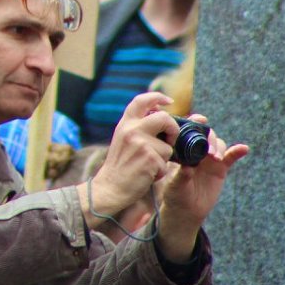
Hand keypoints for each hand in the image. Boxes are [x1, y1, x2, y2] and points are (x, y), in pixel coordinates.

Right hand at [79, 92, 178, 228]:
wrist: (110, 186)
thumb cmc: (121, 164)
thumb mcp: (125, 139)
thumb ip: (140, 127)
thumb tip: (162, 114)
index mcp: (125, 123)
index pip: (141, 101)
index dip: (157, 97)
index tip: (168, 101)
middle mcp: (132, 129)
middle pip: (164, 118)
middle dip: (173, 129)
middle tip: (170, 140)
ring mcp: (141, 143)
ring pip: (168, 146)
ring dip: (164, 158)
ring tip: (148, 165)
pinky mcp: (150, 158)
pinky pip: (166, 163)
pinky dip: (160, 171)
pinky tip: (147, 174)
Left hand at [156, 115, 247, 260]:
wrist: (186, 210)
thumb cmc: (175, 194)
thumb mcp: (174, 185)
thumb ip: (181, 175)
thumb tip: (188, 168)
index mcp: (182, 149)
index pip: (189, 131)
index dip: (195, 122)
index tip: (201, 120)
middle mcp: (196, 151)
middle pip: (207, 135)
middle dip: (209, 138)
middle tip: (208, 151)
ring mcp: (209, 159)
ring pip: (218, 144)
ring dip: (219, 147)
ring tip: (216, 158)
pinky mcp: (220, 168)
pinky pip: (230, 157)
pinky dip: (237, 152)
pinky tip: (244, 148)